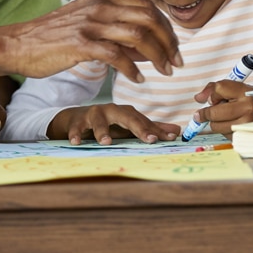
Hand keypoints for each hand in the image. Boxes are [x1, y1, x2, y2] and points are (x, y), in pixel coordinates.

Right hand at [0, 0, 182, 82]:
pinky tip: (137, 79)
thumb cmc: (52, 39)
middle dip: (168, 42)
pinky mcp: (80, 43)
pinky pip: (117, 54)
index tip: (175, 48)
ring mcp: (90, 23)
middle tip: (176, 62)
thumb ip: (117, 33)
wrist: (16, 44)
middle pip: (149, 18)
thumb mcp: (87, 26)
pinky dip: (132, 68)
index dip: (167, 28)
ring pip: (138, 35)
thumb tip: (147, 50)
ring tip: (163, 72)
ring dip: (157, 56)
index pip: (147, 7)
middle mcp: (100, 5)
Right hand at [49, 104, 179, 145]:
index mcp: (126, 113)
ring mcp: (94, 114)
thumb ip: (151, 129)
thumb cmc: (107, 123)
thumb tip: (177, 131)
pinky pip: (76, 127)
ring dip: (102, 131)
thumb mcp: (128, 126)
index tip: (170, 138)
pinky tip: (76, 142)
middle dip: (139, 127)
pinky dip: (75, 133)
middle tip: (149, 139)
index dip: (157, 130)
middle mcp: (112, 110)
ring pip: (100, 120)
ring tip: (106, 142)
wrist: (76, 118)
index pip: (144, 121)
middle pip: (127, 116)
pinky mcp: (77, 120)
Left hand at [192, 80, 252, 135]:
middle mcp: (247, 110)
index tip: (210, 100)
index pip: (219, 89)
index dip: (211, 95)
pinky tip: (234, 125)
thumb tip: (198, 99)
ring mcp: (246, 126)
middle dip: (207, 113)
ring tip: (229, 117)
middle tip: (205, 113)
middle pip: (213, 113)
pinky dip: (225, 131)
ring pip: (216, 126)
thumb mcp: (240, 89)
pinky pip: (224, 135)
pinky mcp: (245, 138)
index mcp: (246, 93)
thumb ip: (217, 89)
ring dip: (217, 123)